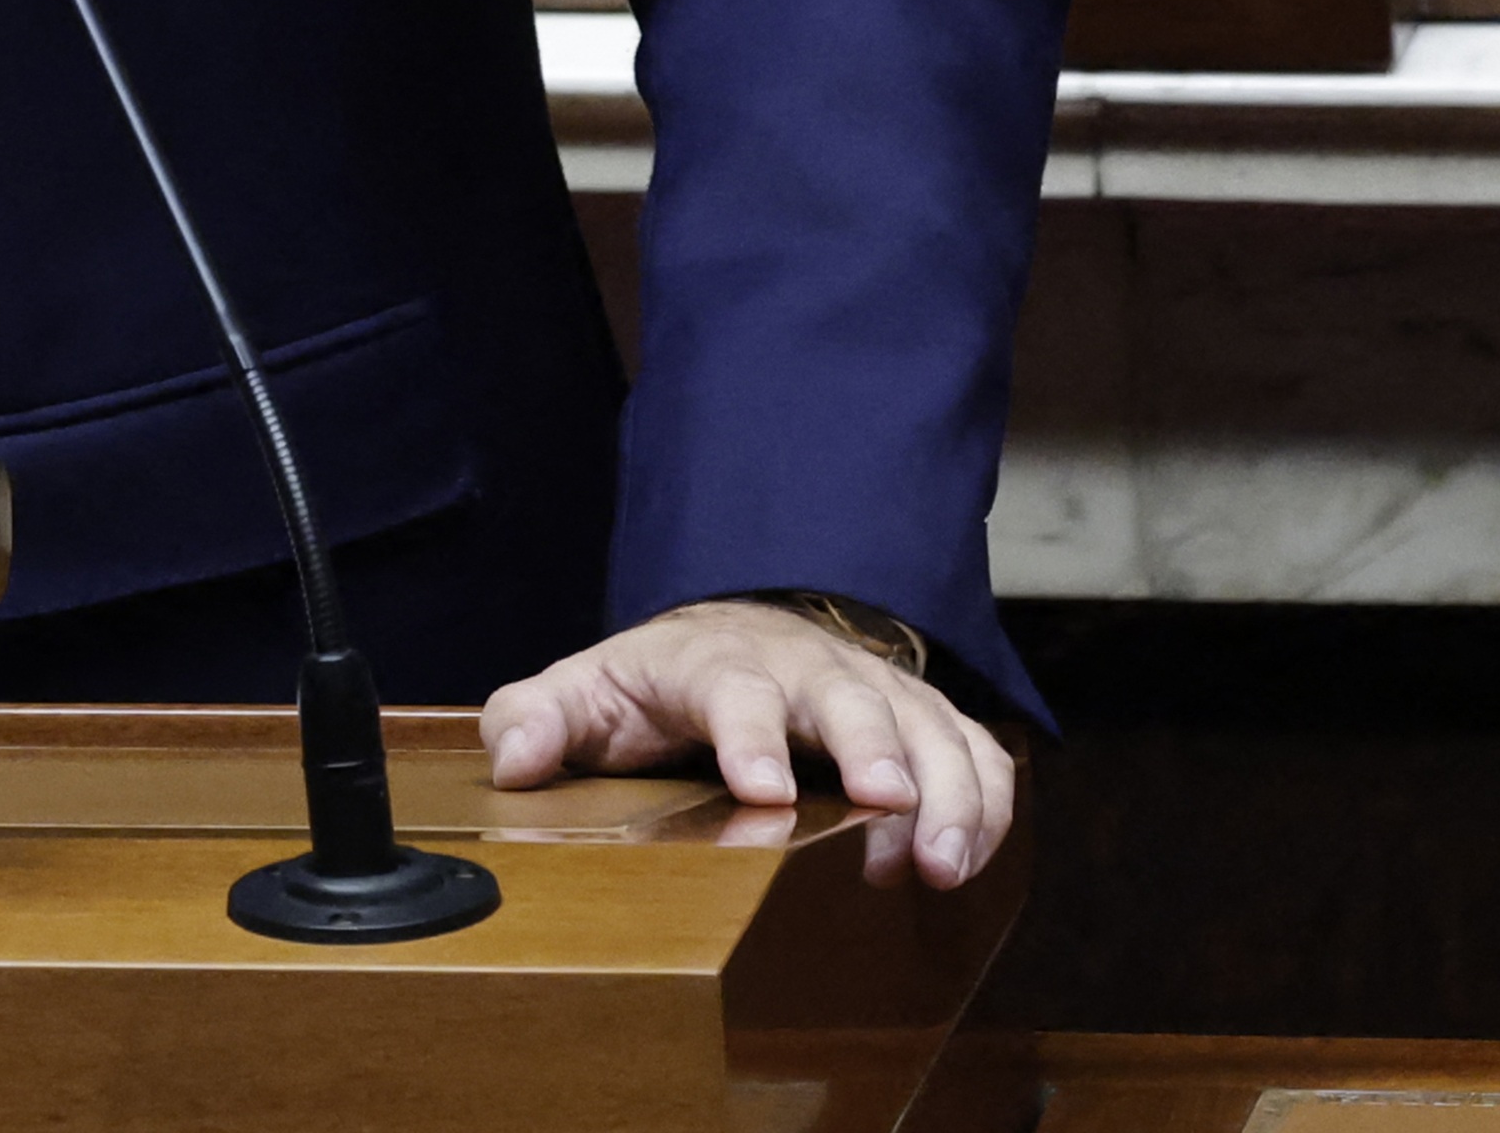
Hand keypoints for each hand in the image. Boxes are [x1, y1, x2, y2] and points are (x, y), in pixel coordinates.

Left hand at [479, 597, 1019, 890]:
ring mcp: (872, 690)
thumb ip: (536, 721)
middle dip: (873, 748)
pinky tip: (970, 859)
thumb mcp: (582, 692)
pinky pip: (974, 752)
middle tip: (889, 808)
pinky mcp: (920, 720)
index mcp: (713, 661)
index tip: (762, 791)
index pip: (732, 687)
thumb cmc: (656, 683)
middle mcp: (804, 667)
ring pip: (926, 725)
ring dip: (943, 790)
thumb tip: (514, 762)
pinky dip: (985, 800)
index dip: (750, 735)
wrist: (733, 636)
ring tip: (940, 864)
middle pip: (849, 697)